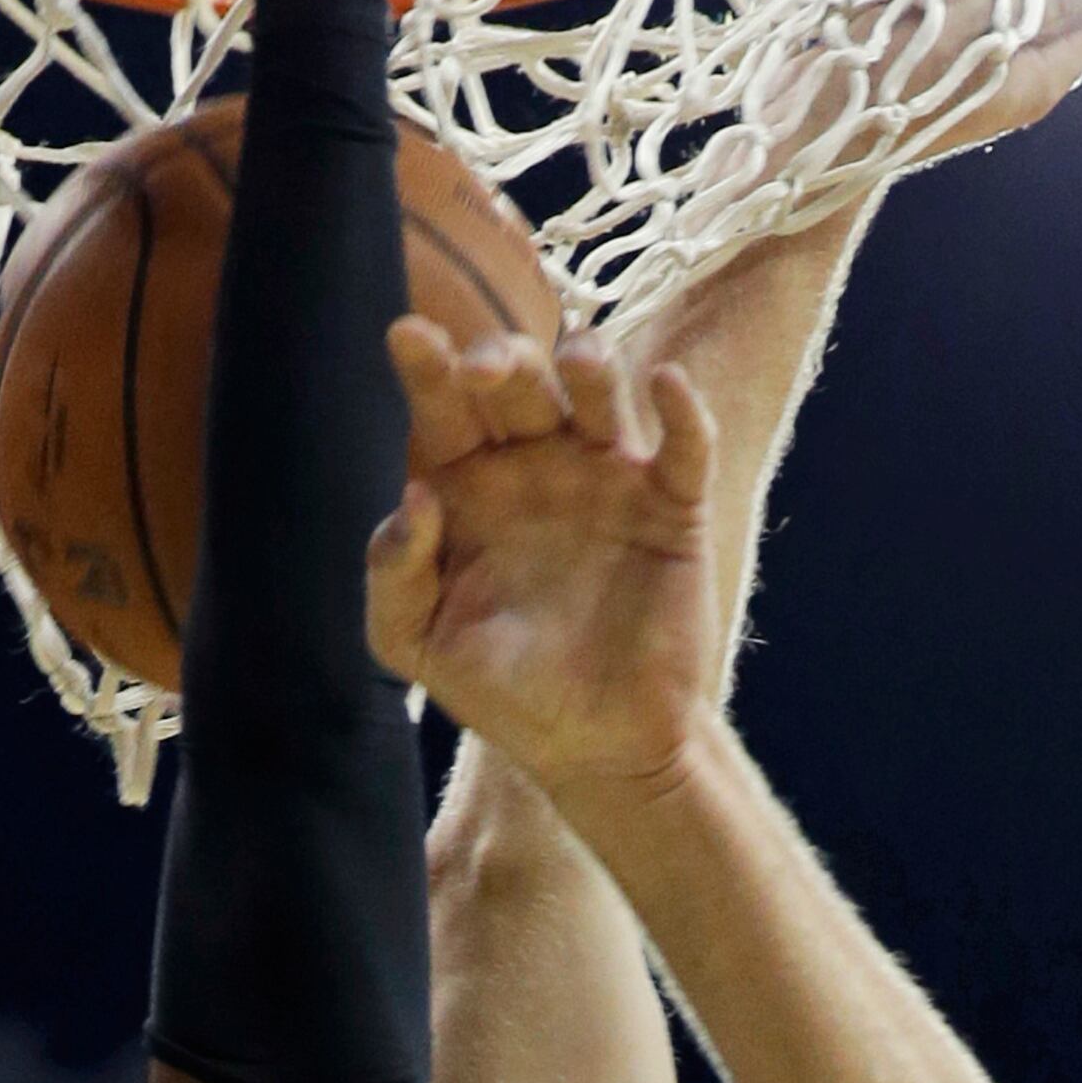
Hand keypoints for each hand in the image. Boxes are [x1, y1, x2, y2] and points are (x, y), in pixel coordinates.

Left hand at [367, 324, 726, 797]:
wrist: (595, 747)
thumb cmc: (499, 691)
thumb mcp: (418, 642)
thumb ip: (394, 573)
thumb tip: (415, 496)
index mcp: (468, 486)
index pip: (444, 410)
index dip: (426, 368)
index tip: (407, 335)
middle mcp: (536, 465)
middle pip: (519, 385)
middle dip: (503, 360)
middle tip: (486, 368)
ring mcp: (608, 478)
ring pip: (600, 394)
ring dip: (589, 366)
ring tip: (574, 363)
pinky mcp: (674, 506)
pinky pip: (686, 445)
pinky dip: (683, 410)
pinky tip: (665, 385)